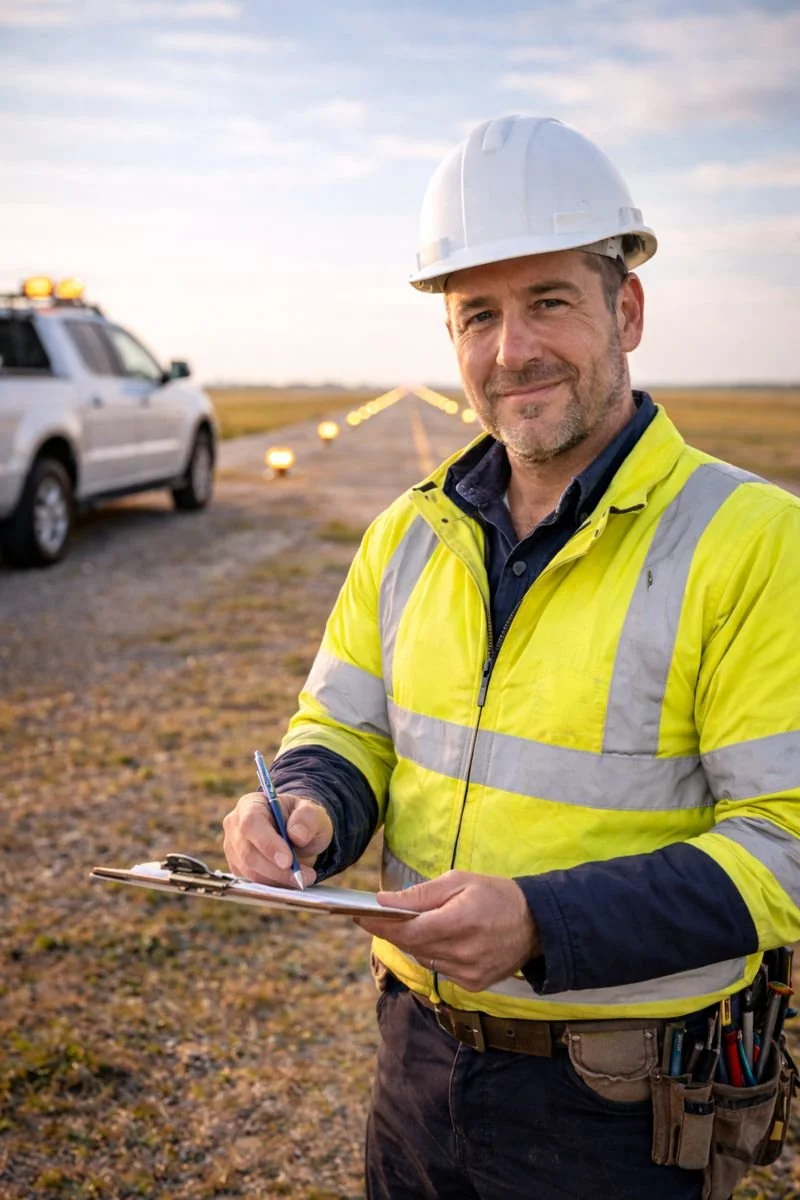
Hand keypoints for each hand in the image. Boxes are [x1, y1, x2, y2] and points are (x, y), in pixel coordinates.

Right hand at [222, 791, 332, 887]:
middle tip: (303, 876)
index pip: (251, 823)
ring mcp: (233, 847)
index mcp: (251, 804)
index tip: (288, 861)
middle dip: (276, 869)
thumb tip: (296, 835)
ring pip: (249, 871)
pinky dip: (273, 885)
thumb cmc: (302, 821)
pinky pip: (251, 881)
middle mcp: (235, 824)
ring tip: (302, 878)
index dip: (267, 843)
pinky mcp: (237, 867)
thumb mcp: (313, 813)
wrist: (298, 834)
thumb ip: (308, 819)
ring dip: (278, 879)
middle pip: (248, 852)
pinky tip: (289, 881)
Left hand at [355, 871, 540, 992]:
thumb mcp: (460, 881)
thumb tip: (384, 901)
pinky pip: (439, 968)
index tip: (359, 914)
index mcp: (462, 920)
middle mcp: (465, 951)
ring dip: (412, 942)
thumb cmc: (496, 895)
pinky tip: (440, 939)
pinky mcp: (473, 985)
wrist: (537, 924)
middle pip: (411, 945)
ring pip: (423, 958)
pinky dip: (432, 953)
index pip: (409, 928)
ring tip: (413, 923)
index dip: (381, 923)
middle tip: (374, 916)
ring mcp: (469, 972)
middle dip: (391, 930)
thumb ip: (421, 893)